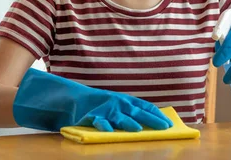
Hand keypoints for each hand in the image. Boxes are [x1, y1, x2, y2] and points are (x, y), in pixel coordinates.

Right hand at [13, 68, 172, 131]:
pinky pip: (96, 121)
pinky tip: (109, 132)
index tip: (168, 121)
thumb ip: (123, 112)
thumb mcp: (109, 105)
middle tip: (165, 127)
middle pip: (135, 110)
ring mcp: (101, 107)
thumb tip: (143, 121)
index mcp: (120, 99)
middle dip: (151, 119)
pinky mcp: (87, 114)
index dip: (155, 113)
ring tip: (138, 130)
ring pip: (118, 116)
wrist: (63, 97)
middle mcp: (113, 102)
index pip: (142, 104)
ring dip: (128, 123)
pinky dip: (102, 126)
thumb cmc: (89, 104)